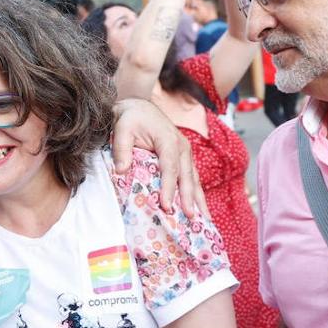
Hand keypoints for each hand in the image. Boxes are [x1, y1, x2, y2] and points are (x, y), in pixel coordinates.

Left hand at [111, 98, 204, 217]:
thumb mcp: (122, 129)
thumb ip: (122, 149)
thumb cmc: (130, 119)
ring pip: (194, 178)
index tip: (166, 206)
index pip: (170, 168)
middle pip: (187, 176)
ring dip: (199, 199)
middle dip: (190, 198)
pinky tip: (200, 208)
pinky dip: (196, 193)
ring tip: (205, 220)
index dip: (169, 188)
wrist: (139, 107)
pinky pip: (192, 177)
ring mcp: (185, 152)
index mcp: (168, 140)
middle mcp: (182, 147)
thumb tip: (122, 171)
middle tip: (190, 218)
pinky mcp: (184, 157)